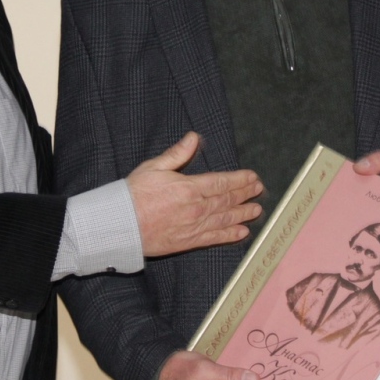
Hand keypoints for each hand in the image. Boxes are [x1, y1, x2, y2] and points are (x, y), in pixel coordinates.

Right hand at [126, 132, 262, 257]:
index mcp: (189, 187)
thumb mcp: (154, 167)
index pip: (222, 182)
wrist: (120, 225)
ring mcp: (194, 226)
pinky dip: (230, 235)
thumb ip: (177, 154)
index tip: (252, 177)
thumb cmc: (133, 194)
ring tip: (256, 210)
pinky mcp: (188, 242)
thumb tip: (194, 137)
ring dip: (243, 214)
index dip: (240, 180)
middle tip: (259, 191)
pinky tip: (241, 232)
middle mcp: (196, 208)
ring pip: (225, 219)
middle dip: (245, 195)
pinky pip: (214, 238)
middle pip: (227, 200)